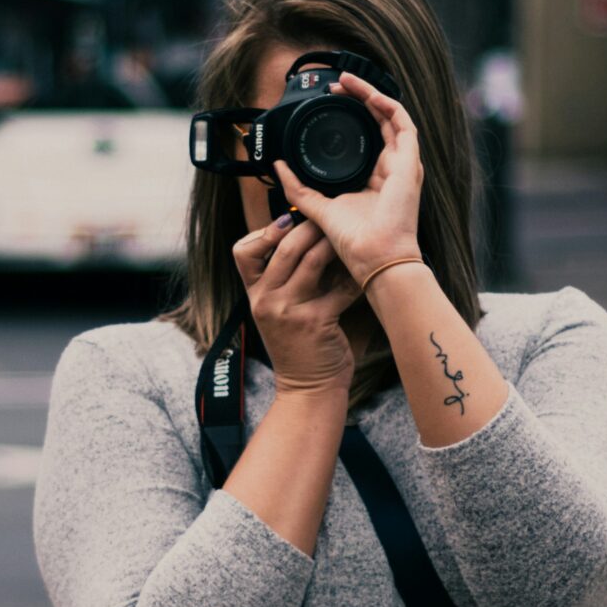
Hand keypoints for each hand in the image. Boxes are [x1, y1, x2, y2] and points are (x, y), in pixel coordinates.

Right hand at [231, 206, 359, 396]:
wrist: (307, 388)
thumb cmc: (298, 346)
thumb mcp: (277, 311)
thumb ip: (285, 279)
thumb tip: (308, 236)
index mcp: (254, 294)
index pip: (242, 251)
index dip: (264, 231)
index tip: (287, 220)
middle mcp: (266, 300)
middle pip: (283, 247)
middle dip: (309, 226)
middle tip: (328, 217)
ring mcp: (288, 311)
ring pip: (311, 260)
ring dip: (332, 243)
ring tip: (348, 235)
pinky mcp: (315, 322)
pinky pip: (339, 288)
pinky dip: (353, 277)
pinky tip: (364, 270)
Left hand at [273, 72, 422, 285]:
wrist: (374, 256)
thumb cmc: (355, 241)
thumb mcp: (318, 206)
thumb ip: (298, 187)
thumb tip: (278, 165)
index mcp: (375, 177)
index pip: (367, 137)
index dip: (351, 115)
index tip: (330, 102)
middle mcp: (392, 167)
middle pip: (379, 122)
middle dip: (359, 99)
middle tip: (337, 85)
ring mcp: (404, 164)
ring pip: (391, 117)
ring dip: (371, 96)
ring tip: (349, 81)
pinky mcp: (409, 162)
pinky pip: (403, 124)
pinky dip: (387, 105)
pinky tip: (369, 94)